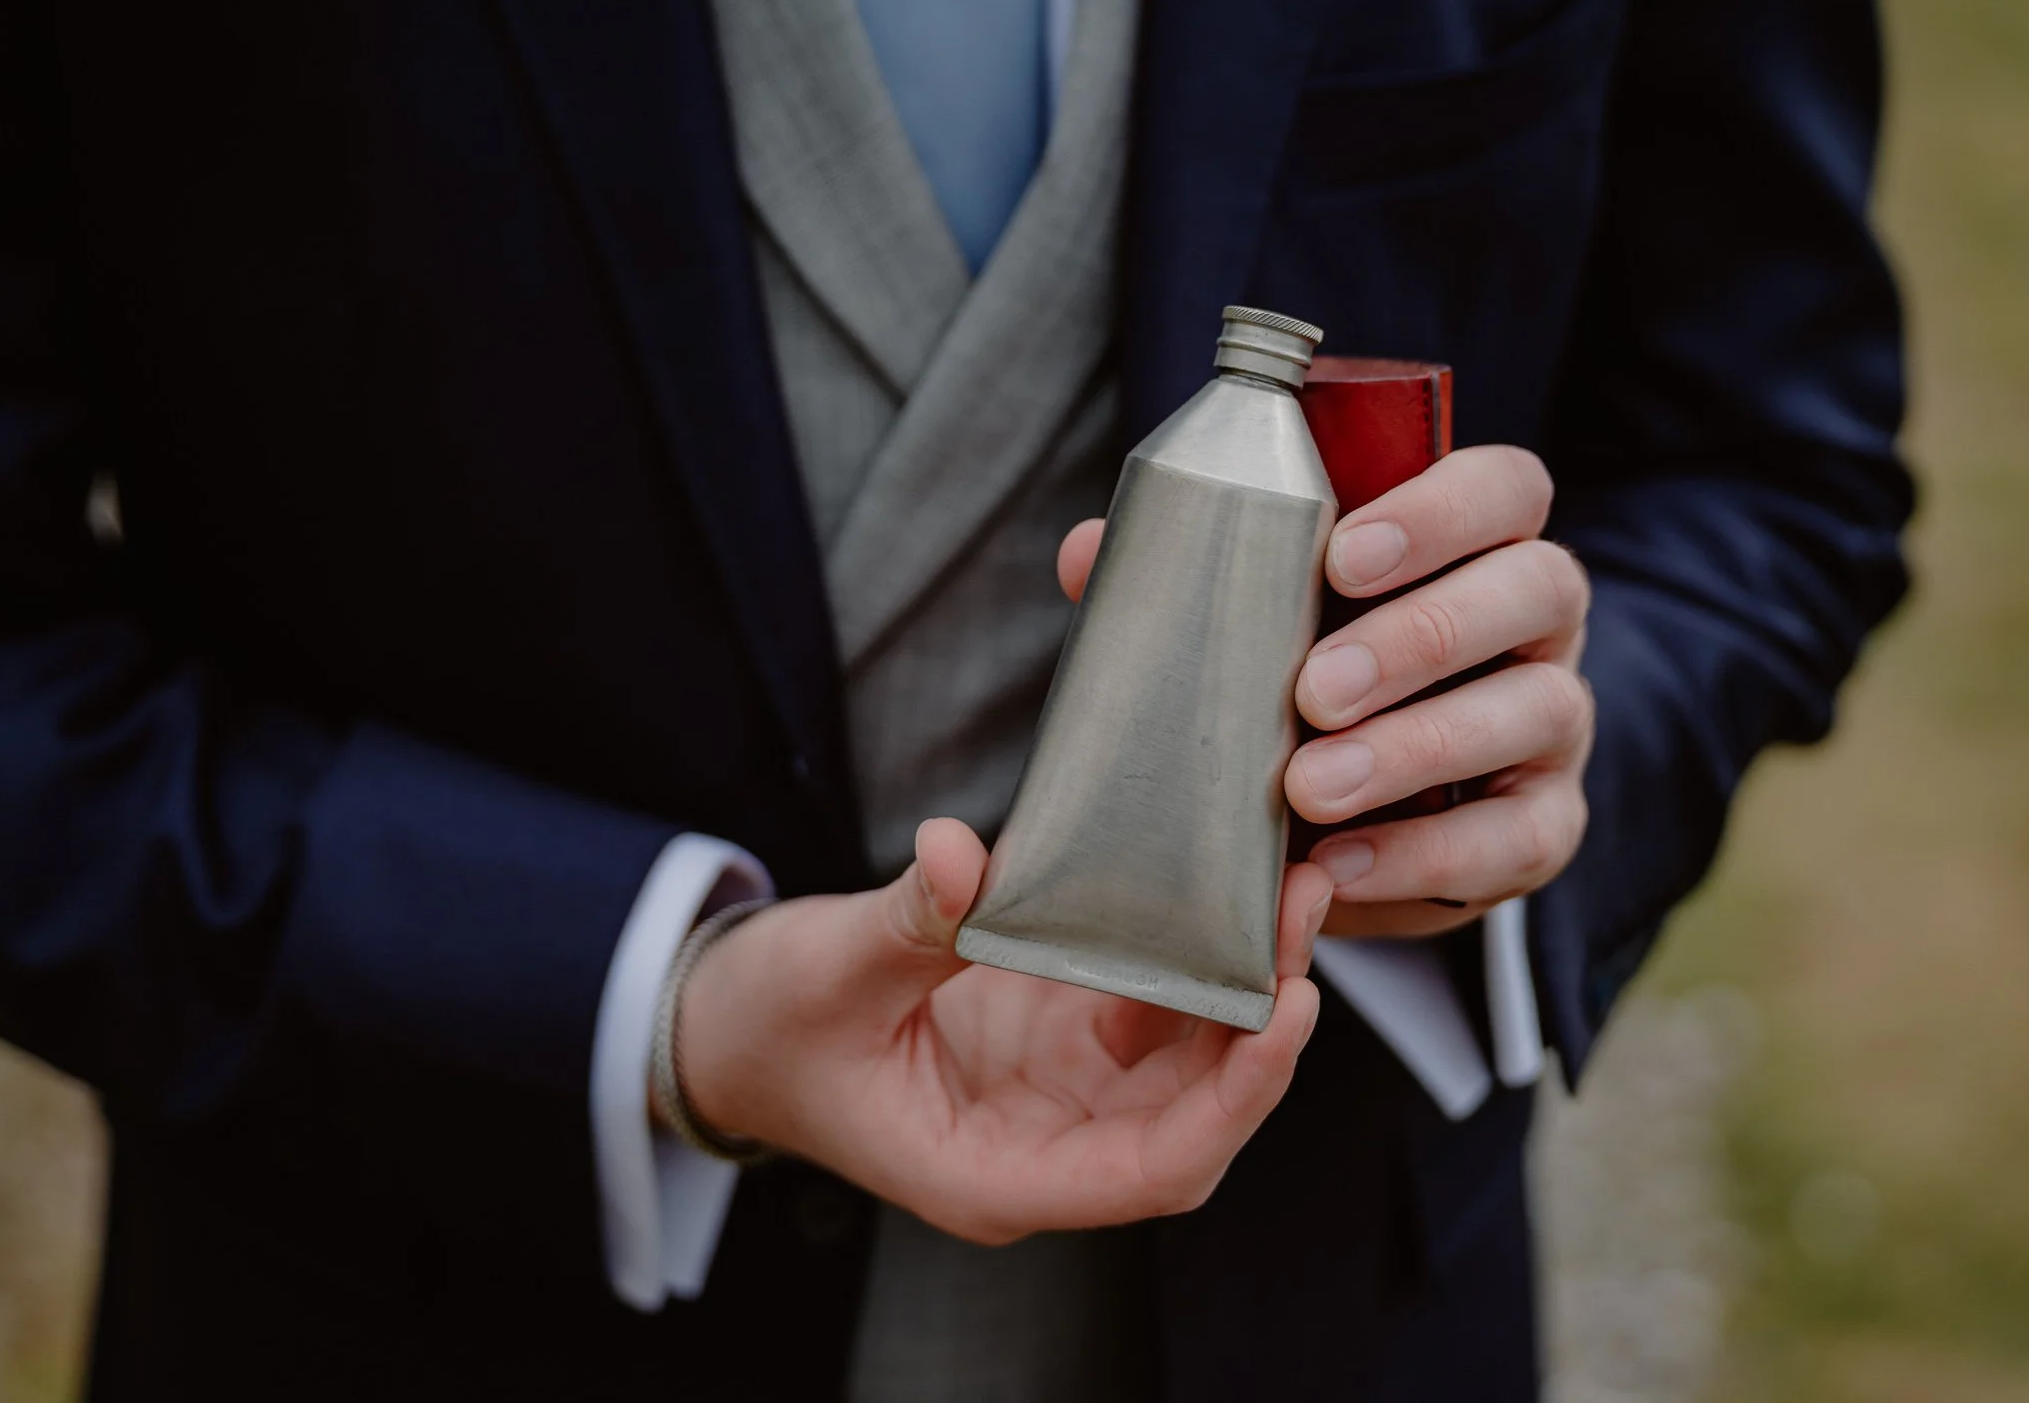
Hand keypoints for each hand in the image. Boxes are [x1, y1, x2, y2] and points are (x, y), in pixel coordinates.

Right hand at [674, 819, 1327, 1243]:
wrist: (728, 1030)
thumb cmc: (768, 1030)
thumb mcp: (826, 974)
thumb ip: (907, 926)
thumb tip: (963, 854)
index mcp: (996, 1174)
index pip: (1154, 1167)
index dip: (1234, 1101)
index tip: (1284, 1014)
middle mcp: (1049, 1144)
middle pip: (1196, 1112)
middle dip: (1264, 1025)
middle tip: (1301, 915)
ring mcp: (1061, 1091)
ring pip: (1190, 1058)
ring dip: (1244, 982)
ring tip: (1283, 887)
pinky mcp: (1059, 1033)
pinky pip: (1153, 1005)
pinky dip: (1193, 955)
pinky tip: (1220, 889)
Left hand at [1058, 443, 1592, 939]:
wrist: (1351, 812)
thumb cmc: (1302, 676)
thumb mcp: (1254, 620)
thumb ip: (1186, 580)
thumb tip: (1089, 552)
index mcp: (1479, 539)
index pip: (1504, 488)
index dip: (1440, 510)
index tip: (1340, 555)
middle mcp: (1538, 618)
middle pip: (1535, 586)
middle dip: (1421, 635)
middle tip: (1312, 688)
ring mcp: (1555, 719)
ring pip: (1540, 709)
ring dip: (1419, 749)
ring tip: (1310, 788)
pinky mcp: (1547, 823)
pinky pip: (1522, 836)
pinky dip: (1430, 854)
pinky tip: (1344, 865)